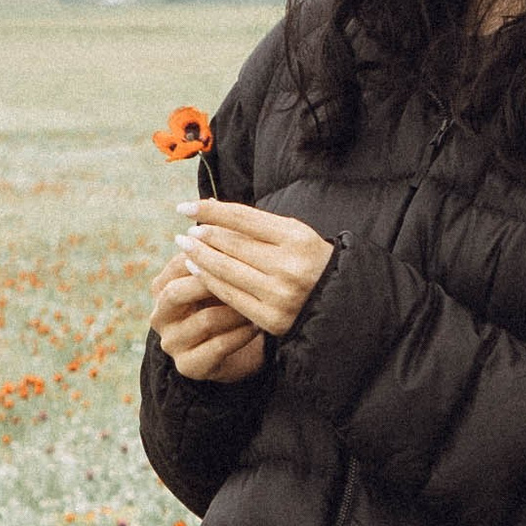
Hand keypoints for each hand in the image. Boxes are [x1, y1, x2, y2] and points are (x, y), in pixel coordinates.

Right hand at [150, 253, 267, 384]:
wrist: (235, 349)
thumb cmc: (227, 304)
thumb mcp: (220, 277)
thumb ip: (217, 252)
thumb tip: (220, 212)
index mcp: (162, 287)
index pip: (178, 264)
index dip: (208, 253)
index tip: (241, 247)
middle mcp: (160, 315)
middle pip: (177, 292)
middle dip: (212, 282)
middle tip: (247, 275)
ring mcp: (172, 342)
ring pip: (203, 320)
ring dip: (235, 310)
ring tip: (260, 302)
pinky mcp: (189, 366)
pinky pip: (218, 347)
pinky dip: (240, 334)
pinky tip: (258, 325)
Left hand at [172, 200, 335, 338]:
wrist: (340, 303)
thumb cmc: (309, 260)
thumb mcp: (292, 234)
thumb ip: (254, 223)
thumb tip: (207, 207)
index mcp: (297, 238)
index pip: (243, 218)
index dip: (210, 211)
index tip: (184, 207)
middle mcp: (289, 266)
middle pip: (232, 244)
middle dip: (202, 235)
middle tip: (185, 232)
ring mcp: (280, 295)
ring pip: (226, 270)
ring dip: (200, 256)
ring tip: (186, 246)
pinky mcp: (271, 318)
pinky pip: (230, 295)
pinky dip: (208, 280)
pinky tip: (196, 269)